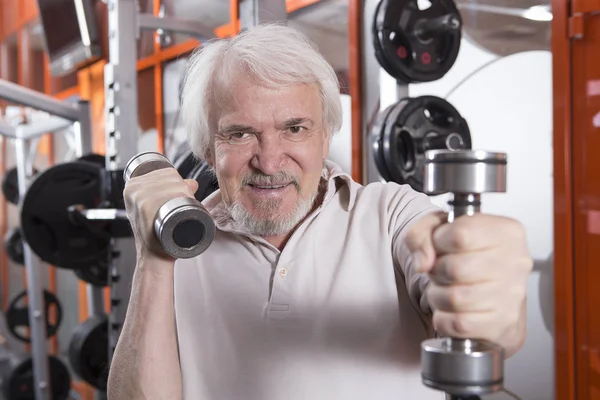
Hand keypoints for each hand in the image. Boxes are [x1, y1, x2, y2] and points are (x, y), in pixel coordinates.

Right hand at [123, 167, 198, 259]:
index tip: (178, 197)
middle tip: (181, 208)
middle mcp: (133, 189)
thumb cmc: (157, 235)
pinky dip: (182, 196)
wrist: (154, 258)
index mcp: (132, 185)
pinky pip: (174, 193)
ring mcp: (138, 198)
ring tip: (180, 211)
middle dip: (183, 188)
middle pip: (171, 176)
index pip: (165, 171)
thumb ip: (172, 193)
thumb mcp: (158, 209)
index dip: (178, 182)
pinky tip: (180, 208)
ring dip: (186, 194)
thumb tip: (192, 182)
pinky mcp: (146, 208)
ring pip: (175, 184)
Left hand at [405, 212, 532, 356]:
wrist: (490, 292)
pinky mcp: (503, 324)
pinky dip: (444, 319)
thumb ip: (420, 234)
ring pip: (455, 299)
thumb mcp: (439, 230)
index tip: (440, 246)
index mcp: (506, 232)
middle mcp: (516, 263)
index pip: (460, 234)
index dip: (438, 242)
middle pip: (455, 269)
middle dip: (437, 272)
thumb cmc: (466, 256)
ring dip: (438, 296)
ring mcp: (512, 296)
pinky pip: (458, 324)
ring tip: (446, 289)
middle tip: (441, 271)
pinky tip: (451, 309)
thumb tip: (423, 262)